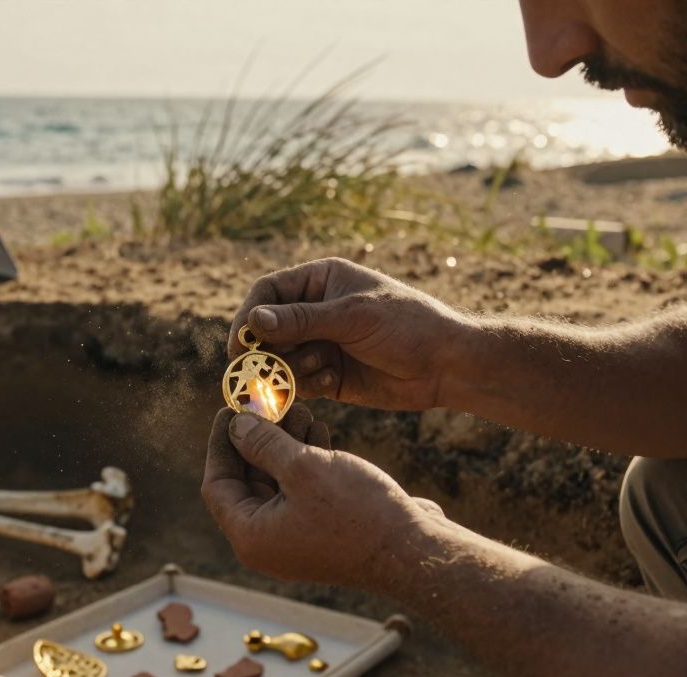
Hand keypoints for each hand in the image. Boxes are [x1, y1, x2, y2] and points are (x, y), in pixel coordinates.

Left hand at [201, 405, 442, 589]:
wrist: (413, 552)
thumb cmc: (357, 512)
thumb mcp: (303, 467)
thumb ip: (263, 444)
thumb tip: (237, 426)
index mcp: (251, 536)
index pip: (217, 485)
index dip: (221, 444)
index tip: (230, 409)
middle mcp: (268, 543)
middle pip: (247, 482)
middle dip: (259, 439)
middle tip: (271, 404)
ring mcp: (296, 540)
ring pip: (278, 483)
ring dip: (286, 446)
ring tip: (303, 411)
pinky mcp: (323, 533)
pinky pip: (301, 493)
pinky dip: (307, 463)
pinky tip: (321, 434)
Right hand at [228, 257, 464, 410]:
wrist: (446, 365)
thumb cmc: (406, 325)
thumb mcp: (353, 317)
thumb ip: (301, 320)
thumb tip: (254, 320)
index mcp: (321, 281)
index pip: (268, 293)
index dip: (249, 316)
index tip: (240, 342)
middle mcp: (316, 311)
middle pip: (266, 330)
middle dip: (265, 349)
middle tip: (261, 368)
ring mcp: (321, 345)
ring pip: (279, 359)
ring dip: (290, 368)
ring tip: (320, 368)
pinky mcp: (328, 377)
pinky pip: (298, 383)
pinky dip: (305, 386)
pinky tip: (329, 382)